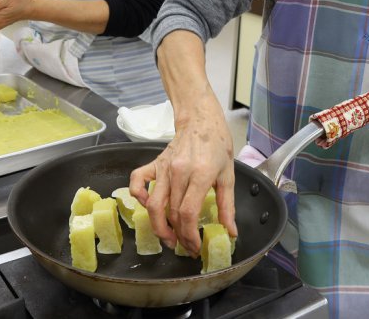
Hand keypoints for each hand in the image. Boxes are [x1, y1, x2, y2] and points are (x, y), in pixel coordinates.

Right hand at [129, 98, 235, 255]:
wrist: (201, 120)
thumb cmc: (217, 146)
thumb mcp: (228, 175)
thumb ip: (227, 206)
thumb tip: (231, 232)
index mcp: (200, 174)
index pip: (188, 213)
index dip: (190, 235)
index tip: (195, 246)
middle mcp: (178, 172)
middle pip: (172, 213)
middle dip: (178, 236)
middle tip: (186, 247)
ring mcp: (164, 167)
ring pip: (153, 205)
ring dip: (158, 226)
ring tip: (168, 238)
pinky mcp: (154, 163)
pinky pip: (137, 181)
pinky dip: (138, 196)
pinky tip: (147, 206)